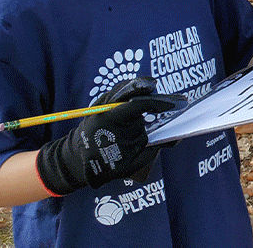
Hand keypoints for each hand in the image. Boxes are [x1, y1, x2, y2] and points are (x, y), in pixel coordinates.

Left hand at [35, 77, 184, 194]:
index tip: (175, 105)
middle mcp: (105, 108)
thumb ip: (153, 150)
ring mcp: (102, 103)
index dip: (158, 102)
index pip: (138, 104)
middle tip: (172, 98)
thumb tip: (176, 139)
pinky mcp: (102, 102)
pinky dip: (133, 90)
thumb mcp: (131, 164)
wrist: (77, 161)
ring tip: (156, 91)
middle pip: (131, 90)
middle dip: (151, 92)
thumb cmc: (106, 164)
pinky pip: (120, 90)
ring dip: (142, 88)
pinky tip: (145, 91)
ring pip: (125, 87)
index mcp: (110, 122)